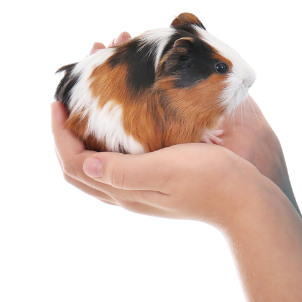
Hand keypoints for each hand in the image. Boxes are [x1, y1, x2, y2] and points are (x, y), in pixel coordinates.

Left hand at [51, 99, 265, 233]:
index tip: (60, 104)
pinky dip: (107, 146)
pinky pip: (118, 165)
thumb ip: (124, 170)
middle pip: (80, 168)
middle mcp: (128, 192)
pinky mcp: (158, 182)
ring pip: (97, 167)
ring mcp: (143, 189)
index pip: (75, 164)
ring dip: (85, 142)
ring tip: (88, 114)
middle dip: (67, 137)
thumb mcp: (165, 170)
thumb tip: (84, 164)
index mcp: (125, 190)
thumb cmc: (208, 180)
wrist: (242, 196)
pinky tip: (122, 129)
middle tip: (68, 105)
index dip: (61, 136)